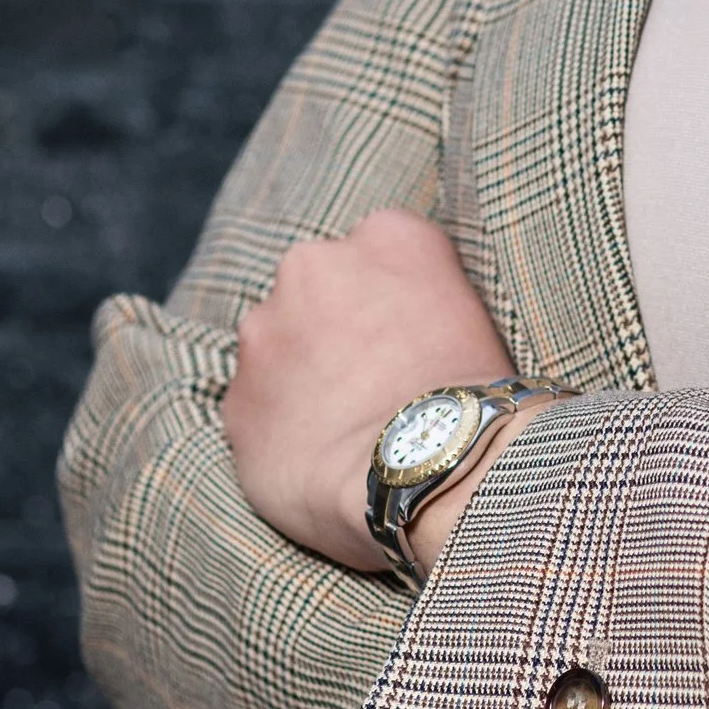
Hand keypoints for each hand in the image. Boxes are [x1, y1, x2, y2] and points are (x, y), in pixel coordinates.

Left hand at [224, 208, 523, 575]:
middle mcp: (314, 263)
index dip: (388, 299)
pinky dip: (278, 426)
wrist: (429, 472)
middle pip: (315, 287)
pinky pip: (256, 407)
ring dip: (298, 374)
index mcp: (387, 235)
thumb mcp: (471, 315)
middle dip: (331, 327)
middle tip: (369, 380)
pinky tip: (319, 456)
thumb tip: (398, 321)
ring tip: (343, 424)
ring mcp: (265, 329)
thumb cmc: (470, 401)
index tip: (403, 337)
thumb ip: (421, 294)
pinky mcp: (236, 398)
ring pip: (276, 345)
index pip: (378, 251)